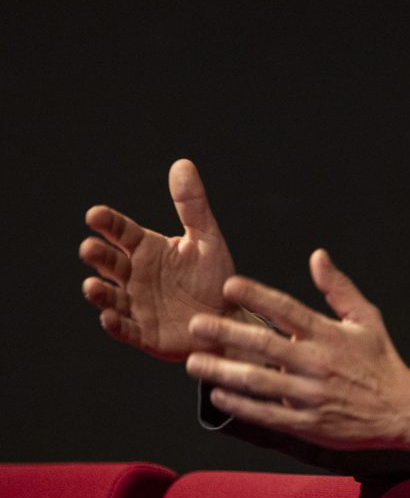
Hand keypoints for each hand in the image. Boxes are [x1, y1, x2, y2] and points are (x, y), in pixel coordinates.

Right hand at [80, 159, 237, 360]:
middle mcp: (135, 275)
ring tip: (93, 286)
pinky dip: (114, 324)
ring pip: (109, 297)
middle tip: (90, 248)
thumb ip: (192, 205)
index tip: (95, 215)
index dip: (107, 223)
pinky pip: (125, 329)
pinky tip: (109, 317)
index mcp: (147, 249)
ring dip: (99, 292)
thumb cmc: (215, 277)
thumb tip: (182, 163)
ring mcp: (136, 305)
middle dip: (98, 256)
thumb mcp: (207, 239)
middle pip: (109, 263)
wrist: (231, 319)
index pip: (120, 231)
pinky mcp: (144, 333)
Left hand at [184, 249, 409, 451]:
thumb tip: (317, 256)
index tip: (229, 285)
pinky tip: (219, 394)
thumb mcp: (367, 318)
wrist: (404, 411)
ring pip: (259, 382)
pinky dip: (241, 405)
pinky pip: (267, 414)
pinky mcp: (308, 423)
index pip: (289, 310)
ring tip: (194, 362)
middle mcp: (318, 364)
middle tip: (196, 324)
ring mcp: (311, 395)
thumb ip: (339, 288)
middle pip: (265, 345)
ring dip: (223, 371)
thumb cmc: (382, 361)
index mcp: (330, 335)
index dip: (258, 296)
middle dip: (226, 333)